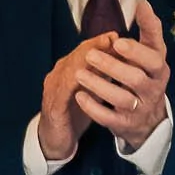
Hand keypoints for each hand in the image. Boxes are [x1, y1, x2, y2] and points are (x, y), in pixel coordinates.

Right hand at [37, 32, 116, 162]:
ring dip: (85, 59)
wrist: (55, 140)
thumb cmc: (74, 114)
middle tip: (111, 38)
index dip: (98, 42)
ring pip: (69, 69)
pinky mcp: (53, 107)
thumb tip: (121, 61)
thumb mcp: (90, 91)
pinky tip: (85, 77)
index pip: (83, 51)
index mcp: (68, 71)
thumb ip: (101, 76)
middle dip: (94, 46)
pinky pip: (64, 92)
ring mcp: (53, 90)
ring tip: (100, 54)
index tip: (115, 35)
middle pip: (76, 56)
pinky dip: (75, 82)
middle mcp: (58, 76)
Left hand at [73, 0, 170, 150]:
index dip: (136, 51)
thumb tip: (142, 2)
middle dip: (112, 66)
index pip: (154, 58)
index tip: (118, 41)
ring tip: (78, 74)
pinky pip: (109, 117)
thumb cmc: (145, 76)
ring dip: (99, 85)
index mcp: (159, 69)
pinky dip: (93, 107)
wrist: (147, 118)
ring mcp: (140, 108)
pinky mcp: (125, 124)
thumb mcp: (150, 55)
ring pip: (122, 98)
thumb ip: (147, 31)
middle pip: (135, 78)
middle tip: (90, 56)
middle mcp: (153, 89)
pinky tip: (79, 96)